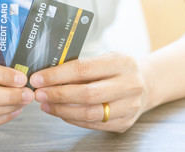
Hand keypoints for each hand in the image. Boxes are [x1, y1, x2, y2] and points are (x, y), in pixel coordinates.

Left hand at [30, 52, 146, 132]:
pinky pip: (93, 124)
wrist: (146, 84)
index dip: (56, 75)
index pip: (83, 69)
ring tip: (45, 104)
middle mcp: (129, 84)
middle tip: (38, 94)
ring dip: (61, 110)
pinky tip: (60, 112)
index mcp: (121, 62)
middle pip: (86, 94)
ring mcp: (129, 106)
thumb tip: (47, 76)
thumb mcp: (104, 59)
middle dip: (57, 95)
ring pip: (89, 113)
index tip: (38, 79)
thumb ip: (80, 66)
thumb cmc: (118, 69)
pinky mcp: (125, 123)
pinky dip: (72, 119)